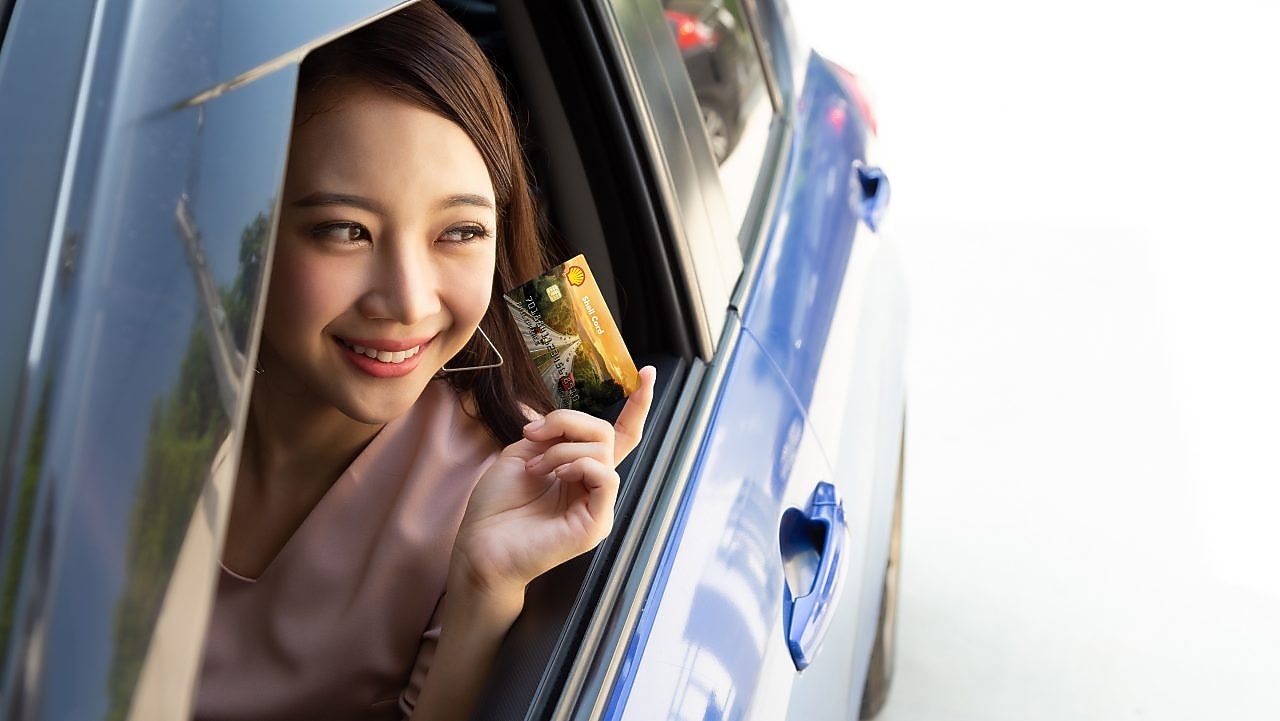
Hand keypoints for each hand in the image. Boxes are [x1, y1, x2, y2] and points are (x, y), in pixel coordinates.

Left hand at [450, 366, 656, 604]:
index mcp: (580, 469)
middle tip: (534, 433)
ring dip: (562, 449)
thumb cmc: (496, 506)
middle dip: (569, 422)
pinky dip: (579, 466)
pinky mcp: (597, 523)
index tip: (648, 373)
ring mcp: (598, 505)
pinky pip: (606, 478)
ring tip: (534, 467)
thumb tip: (549, 409)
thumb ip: (547, 431)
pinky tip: (555, 476)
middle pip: (606, 433)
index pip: (620, 434)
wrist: (480, 545)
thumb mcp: (520, 452)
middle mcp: (594, 485)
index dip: (636, 405)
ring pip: (602, 452)